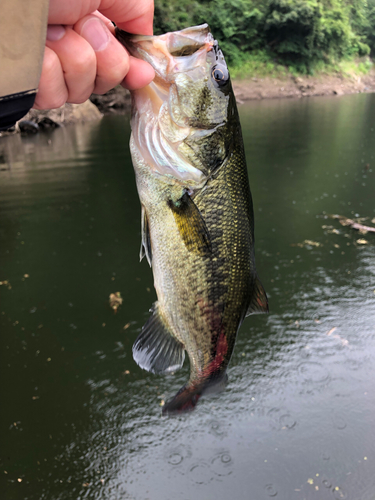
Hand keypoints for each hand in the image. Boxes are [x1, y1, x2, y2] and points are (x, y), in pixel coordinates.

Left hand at [34, 0, 154, 109]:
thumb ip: (135, 11)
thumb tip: (146, 42)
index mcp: (87, 25)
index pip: (118, 60)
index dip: (130, 68)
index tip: (139, 74)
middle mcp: (69, 48)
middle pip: (105, 80)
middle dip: (100, 54)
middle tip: (77, 27)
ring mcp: (48, 69)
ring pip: (81, 90)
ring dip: (72, 58)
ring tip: (50, 32)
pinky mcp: (28, 86)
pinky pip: (55, 96)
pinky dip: (47, 70)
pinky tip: (36, 49)